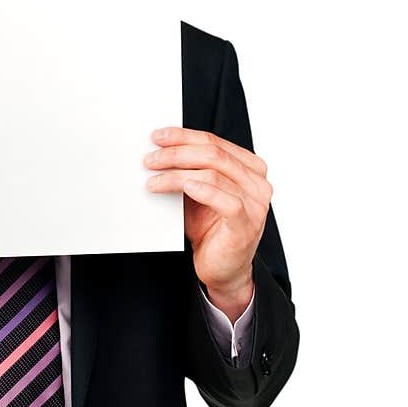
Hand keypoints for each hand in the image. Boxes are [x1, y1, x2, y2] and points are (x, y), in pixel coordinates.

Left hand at [144, 127, 271, 317]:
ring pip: (214, 174)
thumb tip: (158, 154)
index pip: (214, 142)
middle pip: (213, 154)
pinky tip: (183, 186)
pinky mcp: (246, 224)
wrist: (223, 269)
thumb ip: (189, 173)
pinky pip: (226, 201)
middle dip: (176, 153)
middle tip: (150, 160)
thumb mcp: (197, 195)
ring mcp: (255, 203)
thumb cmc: (211, 230)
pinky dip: (202, 190)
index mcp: (249, 168)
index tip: (157, 137)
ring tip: (153, 179)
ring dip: (177, 174)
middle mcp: (257, 182)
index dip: (183, 137)